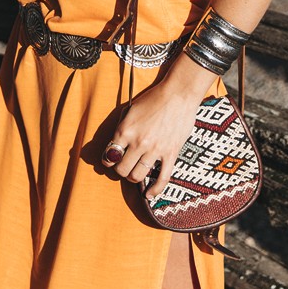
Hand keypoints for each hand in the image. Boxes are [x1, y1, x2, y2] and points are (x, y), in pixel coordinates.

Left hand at [101, 80, 201, 200]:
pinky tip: (148, 195)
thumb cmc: (154, 98)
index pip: (109, 155)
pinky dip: (154, 190)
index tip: (110, 160)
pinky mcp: (170, 154)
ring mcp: (155, 150)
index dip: (108, 160)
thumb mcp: (131, 109)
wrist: (179, 94)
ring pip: (137, 176)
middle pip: (121, 169)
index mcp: (125, 130)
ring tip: (135, 173)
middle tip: (124, 165)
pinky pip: (162, 178)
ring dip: (133, 177)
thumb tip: (116, 143)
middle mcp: (138, 142)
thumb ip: (122, 127)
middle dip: (120, 170)